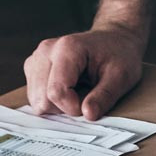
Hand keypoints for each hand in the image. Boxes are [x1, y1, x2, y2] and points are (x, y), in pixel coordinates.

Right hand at [25, 25, 145, 120]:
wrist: (114, 40)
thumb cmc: (119, 55)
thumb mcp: (122, 76)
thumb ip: (105, 96)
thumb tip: (88, 115)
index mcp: (66, 48)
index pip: (56, 92)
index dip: (73, 108)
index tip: (91, 105)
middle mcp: (45, 51)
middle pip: (42, 100)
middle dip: (64, 107)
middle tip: (87, 94)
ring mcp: (36, 59)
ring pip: (36, 102)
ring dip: (58, 105)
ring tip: (78, 90)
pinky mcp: (33, 68)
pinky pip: (36, 98)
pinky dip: (52, 102)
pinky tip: (69, 90)